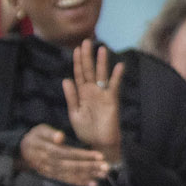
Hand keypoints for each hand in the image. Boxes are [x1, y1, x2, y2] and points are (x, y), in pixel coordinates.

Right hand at [19, 123, 110, 185]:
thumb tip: (60, 136)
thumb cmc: (34, 137)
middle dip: (90, 167)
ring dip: (87, 176)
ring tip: (102, 176)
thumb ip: (49, 133)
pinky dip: (78, 183)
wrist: (20, 152)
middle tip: (106, 168)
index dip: (83, 155)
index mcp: (46, 150)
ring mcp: (49, 171)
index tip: (99, 156)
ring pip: (70, 175)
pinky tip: (91, 184)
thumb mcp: (39, 130)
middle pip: (71, 166)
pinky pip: (65, 180)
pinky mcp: (51, 176)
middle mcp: (48, 162)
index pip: (68, 153)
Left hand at [61, 39, 126, 168]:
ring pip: (101, 75)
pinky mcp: (112, 101)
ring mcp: (103, 95)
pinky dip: (117, 76)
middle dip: (87, 56)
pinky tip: (119, 66)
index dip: (77, 61)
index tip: (76, 48)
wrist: (99, 144)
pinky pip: (114, 86)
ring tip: (101, 48)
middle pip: (89, 70)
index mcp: (82, 93)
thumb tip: (66, 79)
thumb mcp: (74, 114)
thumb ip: (71, 97)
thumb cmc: (87, 131)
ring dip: (102, 62)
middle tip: (87, 41)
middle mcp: (93, 91)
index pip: (79, 73)